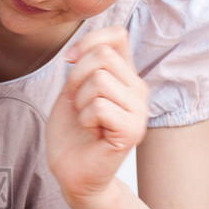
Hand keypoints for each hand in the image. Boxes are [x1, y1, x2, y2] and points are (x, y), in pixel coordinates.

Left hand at [45, 26, 148, 202]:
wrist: (73, 173)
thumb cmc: (72, 134)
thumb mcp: (72, 90)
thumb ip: (82, 65)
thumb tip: (79, 49)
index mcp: (124, 76)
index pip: (116, 36)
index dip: (87, 42)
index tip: (69, 62)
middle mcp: (137, 89)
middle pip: (102, 55)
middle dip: (76, 77)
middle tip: (78, 104)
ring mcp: (139, 110)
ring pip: (99, 79)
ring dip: (80, 102)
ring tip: (88, 121)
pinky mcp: (133, 130)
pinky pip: (100, 106)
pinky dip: (85, 119)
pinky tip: (93, 133)